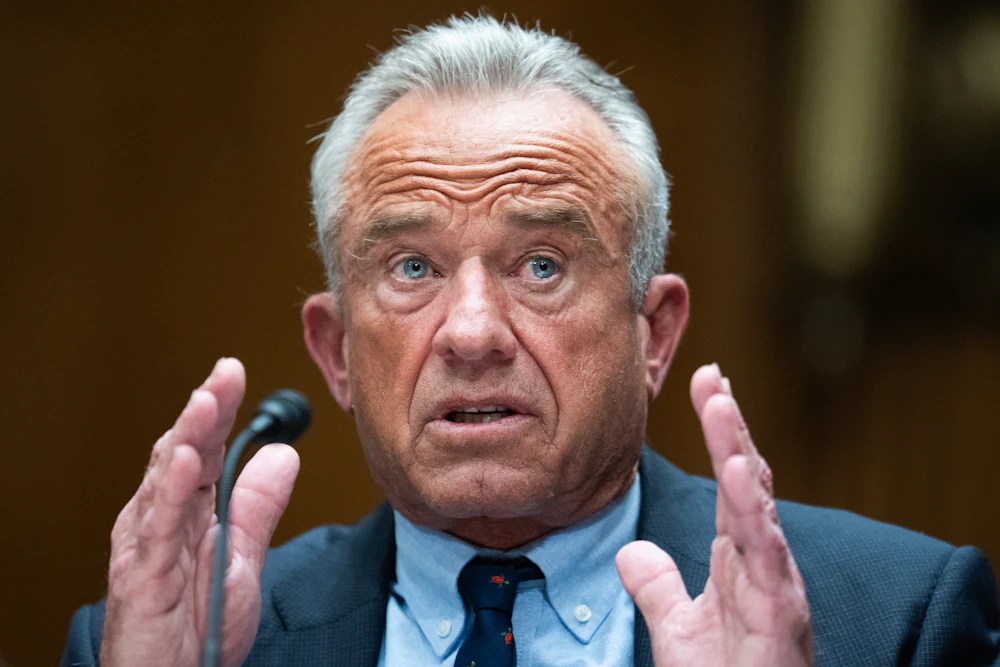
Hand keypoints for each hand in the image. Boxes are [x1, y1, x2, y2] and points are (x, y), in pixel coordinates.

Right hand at [100, 358, 299, 666]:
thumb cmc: (197, 627)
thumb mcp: (241, 557)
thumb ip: (257, 507)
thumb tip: (282, 455)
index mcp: (185, 511)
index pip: (203, 448)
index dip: (219, 409)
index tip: (235, 371)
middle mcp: (161, 519)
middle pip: (183, 452)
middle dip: (205, 410)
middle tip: (227, 372)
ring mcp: (148, 545)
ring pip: (165, 480)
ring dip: (187, 437)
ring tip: (207, 400)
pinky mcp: (141, 577)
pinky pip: (157, 530)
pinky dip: (168, 492)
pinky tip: (183, 461)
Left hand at [616, 363, 811, 666]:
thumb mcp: (678, 628)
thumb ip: (658, 586)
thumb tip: (632, 552)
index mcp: (738, 558)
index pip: (727, 483)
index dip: (717, 435)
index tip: (704, 386)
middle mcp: (761, 561)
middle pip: (744, 479)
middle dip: (728, 426)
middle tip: (711, 374)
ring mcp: (775, 582)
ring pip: (756, 504)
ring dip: (737, 450)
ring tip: (720, 403)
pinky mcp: (782, 611)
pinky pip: (767, 553)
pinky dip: (753, 510)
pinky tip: (739, 471)